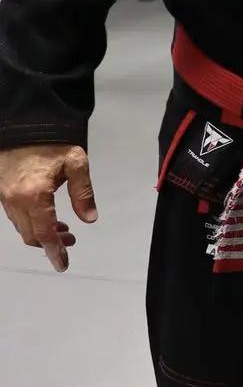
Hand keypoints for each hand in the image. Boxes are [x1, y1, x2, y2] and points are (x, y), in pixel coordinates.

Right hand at [0, 142, 97, 271]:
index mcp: (34, 195)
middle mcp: (14, 199)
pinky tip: (46, 216)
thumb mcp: (76, 163)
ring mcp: (4, 196)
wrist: (23, 122)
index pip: (44, 233)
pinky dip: (30, 221)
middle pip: (30, 235)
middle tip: (70, 242)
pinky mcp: (1, 190)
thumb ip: (83, 193)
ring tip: (62, 229)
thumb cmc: (51, 141)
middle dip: (50, 244)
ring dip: (40, 233)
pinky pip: (15, 215)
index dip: (55, 251)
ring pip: (21, 226)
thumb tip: (90, 219)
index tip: (63, 264)